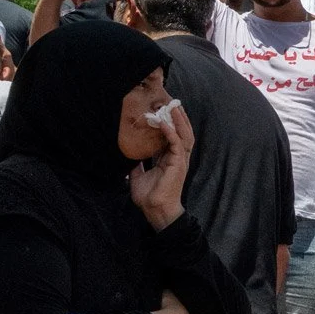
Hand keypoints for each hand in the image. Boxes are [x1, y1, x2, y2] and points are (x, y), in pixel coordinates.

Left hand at [129, 101, 193, 229]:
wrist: (155, 210)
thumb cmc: (149, 197)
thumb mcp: (138, 176)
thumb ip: (137, 165)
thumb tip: (129, 157)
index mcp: (170, 159)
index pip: (174, 137)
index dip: (170, 123)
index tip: (164, 111)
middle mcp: (178, 158)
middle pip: (184, 132)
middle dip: (179, 118)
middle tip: (173, 103)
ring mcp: (180, 160)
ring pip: (185, 135)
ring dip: (179, 120)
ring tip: (173, 107)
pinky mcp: (178, 163)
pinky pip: (176, 143)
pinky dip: (171, 131)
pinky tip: (164, 122)